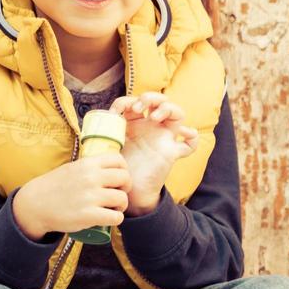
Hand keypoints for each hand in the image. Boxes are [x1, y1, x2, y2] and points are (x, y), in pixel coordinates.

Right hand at [13, 152, 130, 240]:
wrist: (35, 205)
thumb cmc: (54, 187)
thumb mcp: (72, 169)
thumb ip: (90, 167)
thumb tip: (110, 169)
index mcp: (87, 164)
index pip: (119, 160)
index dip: (123, 171)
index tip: (118, 180)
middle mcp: (91, 177)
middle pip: (125, 179)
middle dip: (125, 188)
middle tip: (117, 195)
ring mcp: (90, 196)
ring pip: (122, 199)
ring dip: (121, 206)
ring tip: (112, 209)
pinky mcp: (89, 215)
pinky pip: (116, 217)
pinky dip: (116, 219)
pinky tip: (109, 219)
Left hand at [109, 92, 198, 215]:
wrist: (127, 190)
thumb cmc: (117, 167)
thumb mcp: (108, 146)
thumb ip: (103, 135)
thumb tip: (97, 123)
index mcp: (134, 123)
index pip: (134, 102)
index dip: (125, 101)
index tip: (115, 112)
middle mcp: (151, 127)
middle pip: (160, 100)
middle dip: (150, 97)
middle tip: (137, 107)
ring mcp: (164, 138)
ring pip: (177, 114)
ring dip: (167, 109)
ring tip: (154, 117)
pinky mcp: (171, 152)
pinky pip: (189, 145)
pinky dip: (192, 138)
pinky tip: (186, 134)